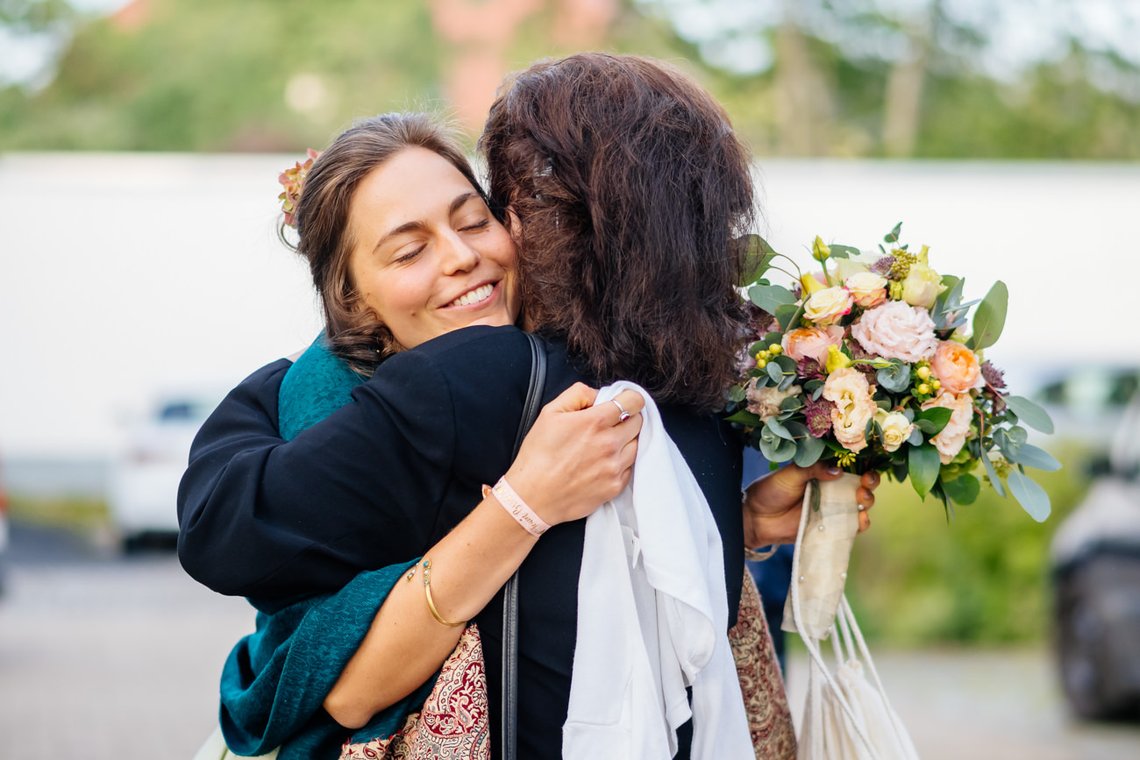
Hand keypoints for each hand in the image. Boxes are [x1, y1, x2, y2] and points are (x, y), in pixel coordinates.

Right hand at [503, 384, 643, 525]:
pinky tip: (603, 462)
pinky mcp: (615, 486)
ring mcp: (615, 467)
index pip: (634, 401)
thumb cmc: (538, 454)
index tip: (623, 402)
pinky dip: (622, 462)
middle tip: (610, 424)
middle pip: (639, 422)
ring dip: (627, 440)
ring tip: (605, 445)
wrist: (532, 496)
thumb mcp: (550, 412)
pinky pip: (631, 467)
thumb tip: (599, 394)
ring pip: (638, 444)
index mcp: (595, 422)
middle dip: (627, 419)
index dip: (629, 399)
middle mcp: (610, 444)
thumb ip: (578, 394)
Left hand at [743, 463, 879, 546]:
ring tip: (862, 500)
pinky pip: (851, 526)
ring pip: (860, 505)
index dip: (863, 466)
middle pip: (861, 486)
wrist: (756, 519)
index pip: (850, 467)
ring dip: (867, 502)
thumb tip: (838, 470)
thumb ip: (812, 469)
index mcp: (823, 472)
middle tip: (865, 484)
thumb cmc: (770, 491)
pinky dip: (860, 523)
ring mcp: (832, 509)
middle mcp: (832, 490)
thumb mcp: (789, 474)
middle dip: (869, 484)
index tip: (866, 469)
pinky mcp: (830, 527)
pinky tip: (861, 520)